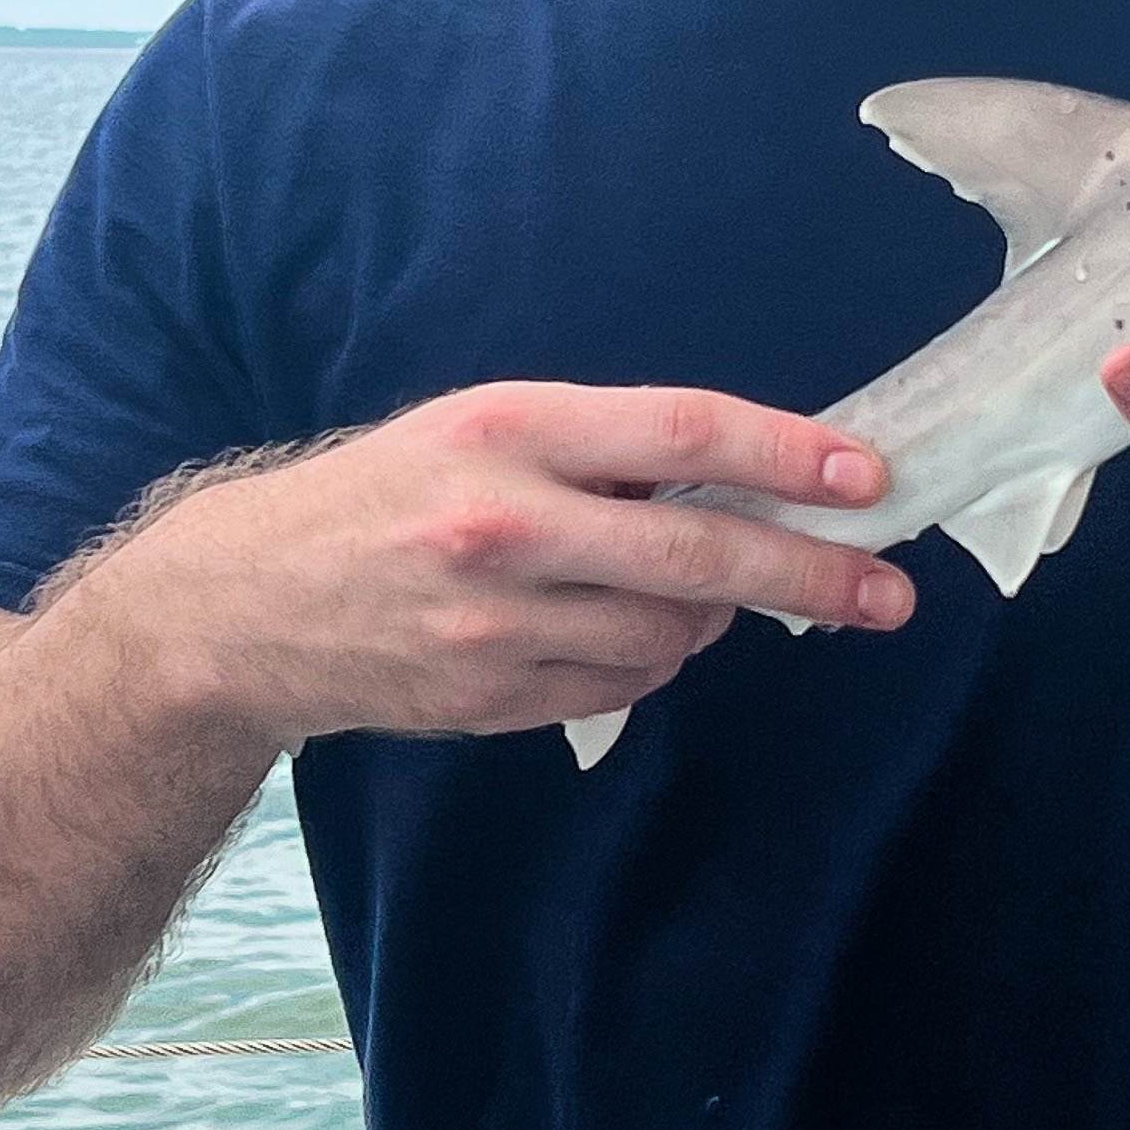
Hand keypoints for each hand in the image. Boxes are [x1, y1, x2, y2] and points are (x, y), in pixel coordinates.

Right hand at [99, 385, 912, 748]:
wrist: (242, 607)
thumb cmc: (383, 495)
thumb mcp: (477, 429)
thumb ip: (598, 450)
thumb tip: (744, 483)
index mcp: (505, 430)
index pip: (680, 434)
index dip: (788, 456)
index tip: (868, 477)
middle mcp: (503, 525)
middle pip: (699, 556)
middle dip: (811, 577)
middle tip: (887, 594)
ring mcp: (496, 625)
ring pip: (669, 636)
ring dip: (705, 620)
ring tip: (675, 593)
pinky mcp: (491, 699)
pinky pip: (618, 686)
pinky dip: (641, 662)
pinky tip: (603, 631)